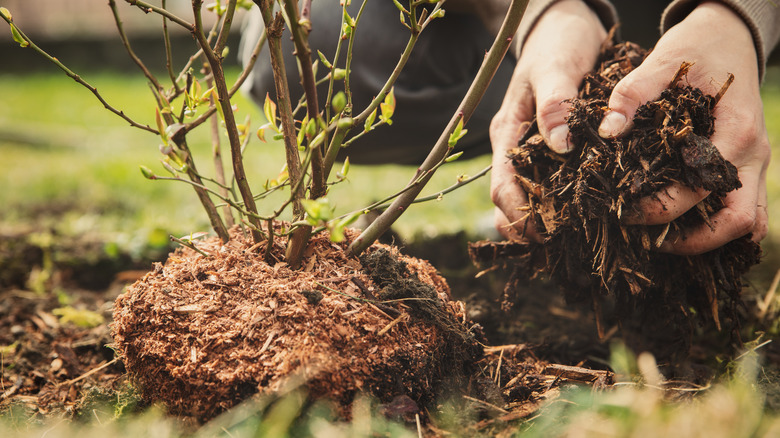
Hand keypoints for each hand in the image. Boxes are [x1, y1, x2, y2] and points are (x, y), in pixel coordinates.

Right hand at [490, 0, 606, 240]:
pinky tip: (588, 212)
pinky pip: (554, 182)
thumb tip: (560, 145)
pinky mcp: (554, 148)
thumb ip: (555, 104)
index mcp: (508, 133)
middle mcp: (517, 148)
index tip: (543, 233)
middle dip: (530, 226)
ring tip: (576, 238)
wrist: (566, 24)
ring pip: (532, 197)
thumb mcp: (556, 67)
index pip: (501, 186)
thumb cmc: (558, 42)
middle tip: (562, 245)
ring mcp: (534, 149)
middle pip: (512, 201)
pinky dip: (564, 202)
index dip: (517, 215)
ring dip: (547, 220)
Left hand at [598, 1, 769, 254]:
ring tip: (661, 242)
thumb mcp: (663, 61)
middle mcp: (752, 155)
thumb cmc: (696, 50)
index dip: (662, 208)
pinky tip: (680, 230)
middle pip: (738, 221)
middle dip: (692, 241)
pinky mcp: (747, 168)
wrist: (730, 38)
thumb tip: (608, 130)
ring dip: (709, 240)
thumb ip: (633, 94)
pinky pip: (744, 212)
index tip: (624, 212)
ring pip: (747, 223)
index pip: (702, 188)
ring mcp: (755, 165)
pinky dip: (718, 228)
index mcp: (736, 131)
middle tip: (646, 241)